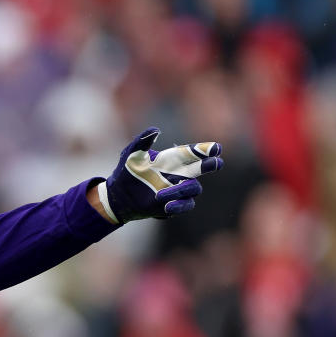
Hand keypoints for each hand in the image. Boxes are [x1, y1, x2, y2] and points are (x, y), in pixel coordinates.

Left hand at [96, 127, 222, 222]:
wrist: (119, 195)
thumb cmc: (127, 171)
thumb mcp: (131, 154)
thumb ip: (142, 142)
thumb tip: (155, 130)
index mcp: (172, 158)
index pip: (193, 152)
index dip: (205, 150)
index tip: (216, 148)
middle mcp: (180, 173)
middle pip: (202, 168)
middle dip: (210, 164)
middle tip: (216, 163)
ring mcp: (178, 189)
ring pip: (193, 188)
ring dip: (180, 190)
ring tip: (159, 195)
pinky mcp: (174, 204)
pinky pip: (185, 205)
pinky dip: (179, 205)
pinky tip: (167, 206)